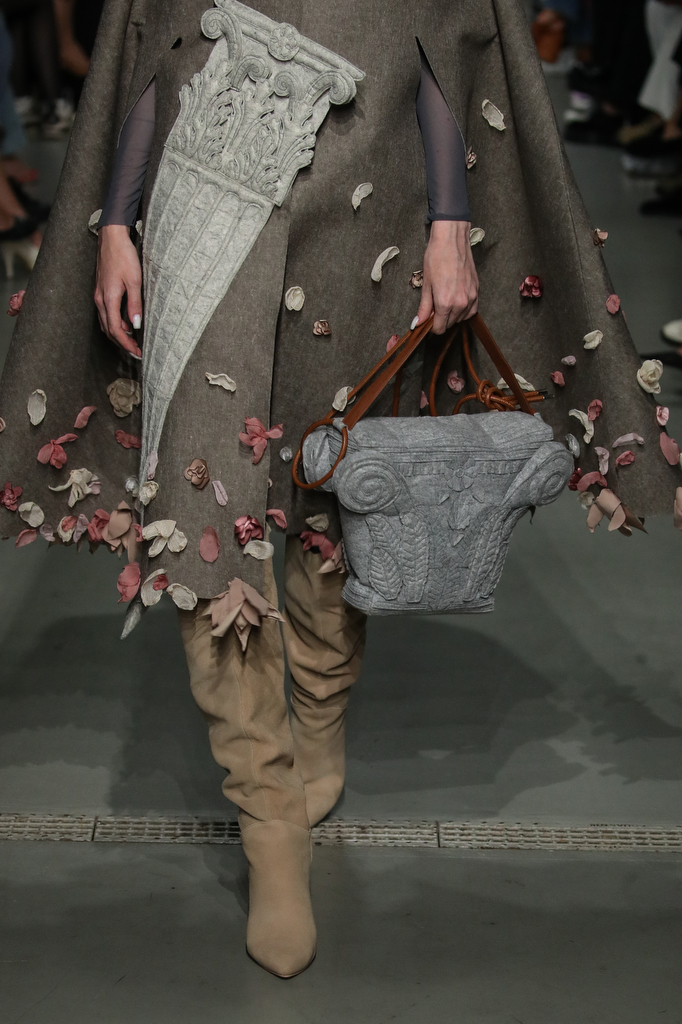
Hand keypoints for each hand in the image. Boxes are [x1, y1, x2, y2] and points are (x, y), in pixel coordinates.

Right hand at [95, 224, 141, 357]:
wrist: (111, 237)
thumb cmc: (124, 256)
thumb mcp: (134, 281)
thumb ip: (135, 304)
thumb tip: (136, 325)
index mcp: (108, 299)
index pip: (115, 330)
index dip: (126, 344)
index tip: (138, 352)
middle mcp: (100, 299)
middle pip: (109, 330)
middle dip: (122, 343)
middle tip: (137, 351)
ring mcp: (99, 294)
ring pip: (106, 322)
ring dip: (118, 334)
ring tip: (133, 340)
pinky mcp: (101, 290)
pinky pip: (106, 313)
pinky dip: (115, 322)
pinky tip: (127, 323)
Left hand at [416, 220, 478, 334]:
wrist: (452, 240)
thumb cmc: (437, 257)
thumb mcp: (426, 284)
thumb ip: (424, 307)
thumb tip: (418, 322)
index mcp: (445, 303)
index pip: (440, 328)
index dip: (432, 326)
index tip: (428, 320)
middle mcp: (460, 303)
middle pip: (450, 324)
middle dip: (441, 320)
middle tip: (434, 307)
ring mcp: (471, 298)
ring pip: (461, 318)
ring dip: (452, 315)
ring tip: (444, 301)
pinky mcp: (477, 291)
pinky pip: (471, 310)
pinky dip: (464, 310)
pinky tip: (456, 302)